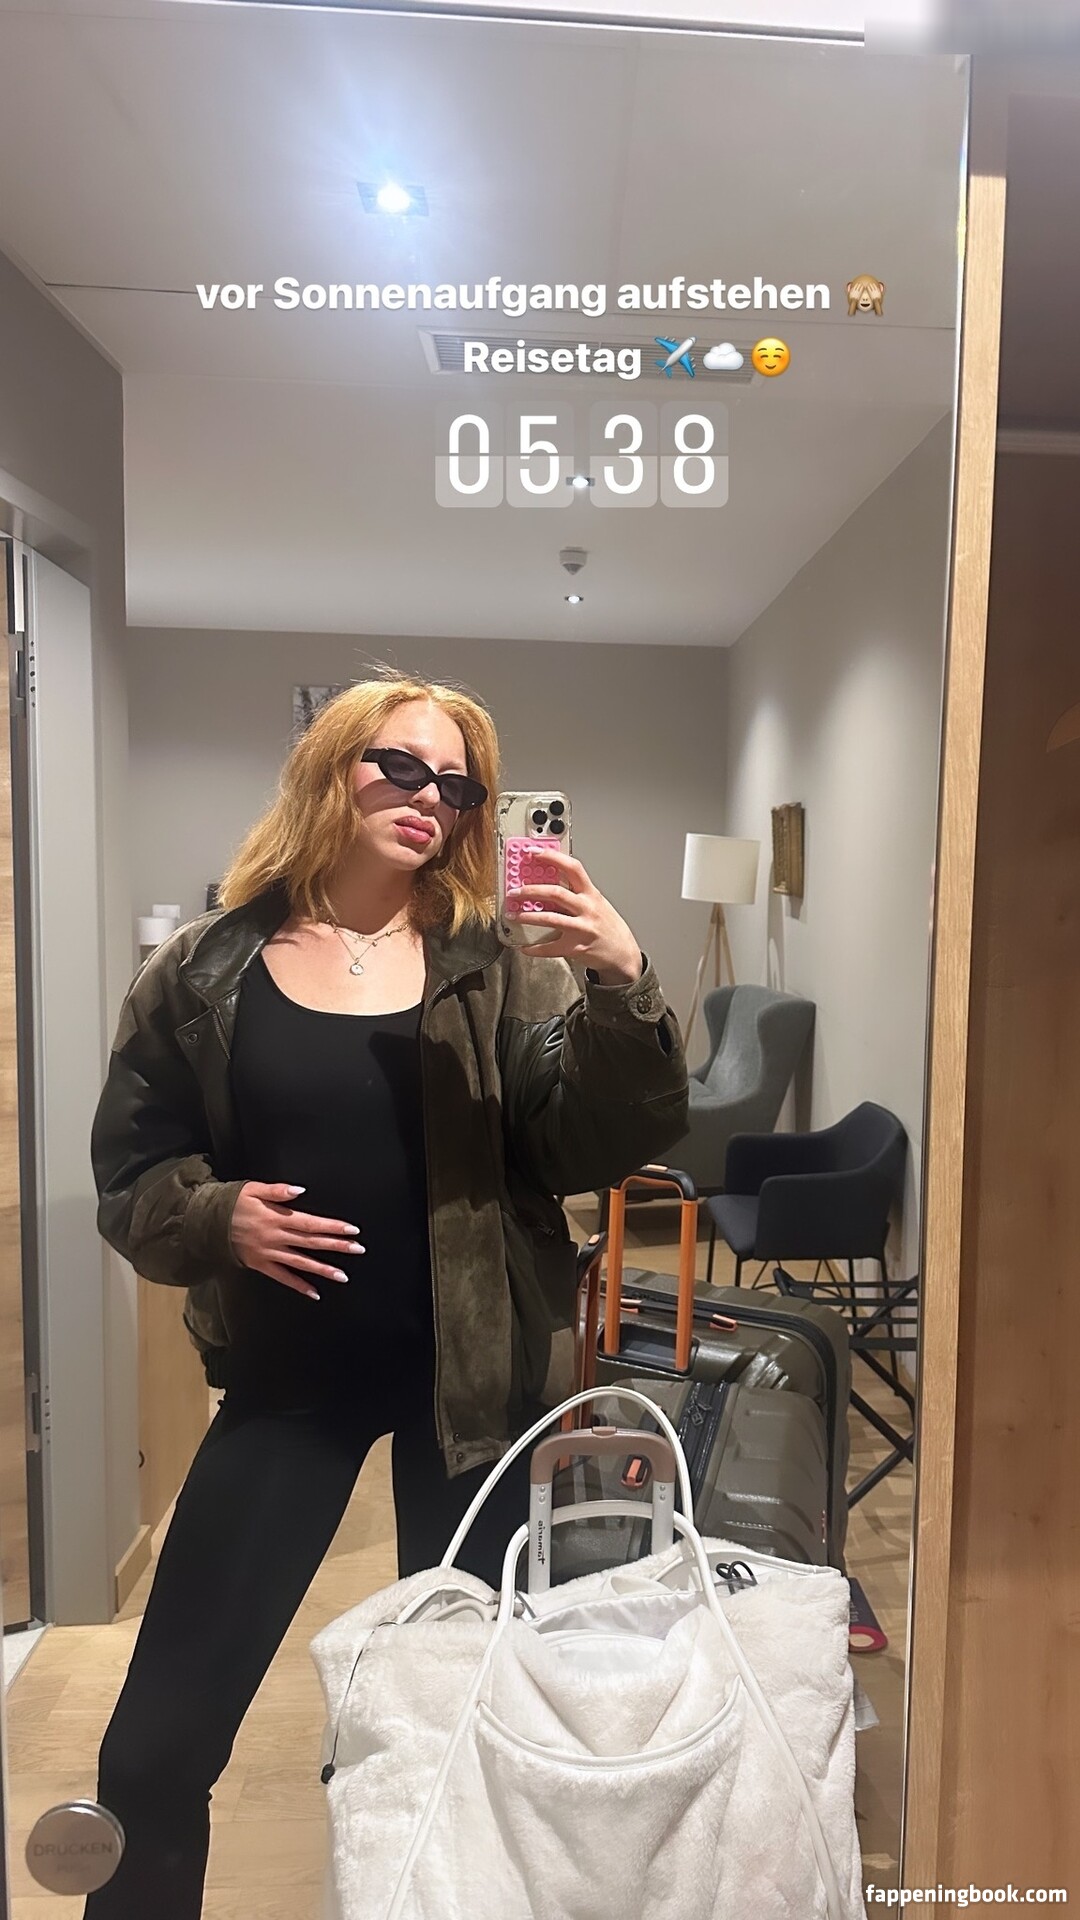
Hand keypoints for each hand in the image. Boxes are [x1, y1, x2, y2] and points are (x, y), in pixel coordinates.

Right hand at [228, 1181, 364, 1300]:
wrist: (207, 1224)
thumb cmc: (232, 1203)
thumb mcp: (253, 1189)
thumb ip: (277, 1190)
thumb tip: (299, 1190)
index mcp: (277, 1218)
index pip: (311, 1223)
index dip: (332, 1227)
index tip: (352, 1229)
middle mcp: (276, 1237)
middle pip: (311, 1243)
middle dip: (336, 1246)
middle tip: (358, 1249)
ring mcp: (269, 1253)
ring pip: (300, 1263)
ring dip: (323, 1269)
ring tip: (343, 1276)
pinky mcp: (261, 1265)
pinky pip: (282, 1278)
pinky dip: (299, 1286)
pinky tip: (315, 1293)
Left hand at [504, 848, 641, 981]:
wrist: (623, 953)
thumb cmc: (608, 926)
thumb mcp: (598, 902)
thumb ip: (577, 892)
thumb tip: (550, 879)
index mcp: (591, 894)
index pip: (572, 868)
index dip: (552, 857)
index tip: (533, 852)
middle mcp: (587, 909)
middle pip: (556, 893)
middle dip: (531, 890)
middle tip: (515, 891)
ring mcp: (582, 929)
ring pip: (549, 918)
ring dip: (527, 916)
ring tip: (513, 914)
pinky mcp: (576, 948)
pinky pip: (550, 948)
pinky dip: (535, 948)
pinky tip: (525, 947)